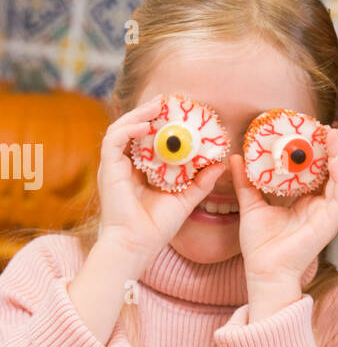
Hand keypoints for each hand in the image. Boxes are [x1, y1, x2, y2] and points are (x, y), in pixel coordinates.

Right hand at [96, 97, 225, 272]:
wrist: (137, 245)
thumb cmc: (157, 227)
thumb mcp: (186, 199)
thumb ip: (202, 181)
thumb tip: (221, 163)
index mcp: (141, 170)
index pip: (148, 138)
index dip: (161, 123)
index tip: (179, 112)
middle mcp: (126, 165)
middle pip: (134, 129)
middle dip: (150, 112)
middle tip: (168, 101)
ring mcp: (115, 166)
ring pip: (122, 129)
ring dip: (139, 114)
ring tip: (158, 106)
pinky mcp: (108, 169)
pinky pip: (114, 139)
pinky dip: (129, 128)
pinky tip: (147, 125)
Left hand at [232, 126, 337, 315]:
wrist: (264, 270)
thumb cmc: (260, 245)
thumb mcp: (251, 205)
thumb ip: (246, 182)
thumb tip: (236, 157)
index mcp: (304, 202)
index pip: (314, 171)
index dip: (315, 151)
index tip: (309, 131)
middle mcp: (318, 206)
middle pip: (330, 172)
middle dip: (331, 149)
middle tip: (325, 127)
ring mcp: (326, 215)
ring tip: (333, 137)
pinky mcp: (330, 223)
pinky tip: (333, 161)